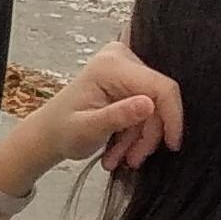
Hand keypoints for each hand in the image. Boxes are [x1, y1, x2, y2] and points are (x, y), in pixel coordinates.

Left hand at [0, 41, 181, 191]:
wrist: (48, 134)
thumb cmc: (61, 131)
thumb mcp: (88, 129)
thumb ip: (118, 116)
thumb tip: (149, 104)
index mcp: (111, 66)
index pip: (161, 87)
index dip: (172, 117)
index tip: (171, 144)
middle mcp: (120, 59)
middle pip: (159, 100)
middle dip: (147, 134)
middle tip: (131, 159)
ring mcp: (125, 69)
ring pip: (154, 110)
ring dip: (140, 139)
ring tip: (119, 159)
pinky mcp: (128, 82)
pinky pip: (147, 111)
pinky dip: (136, 134)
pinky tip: (120, 151)